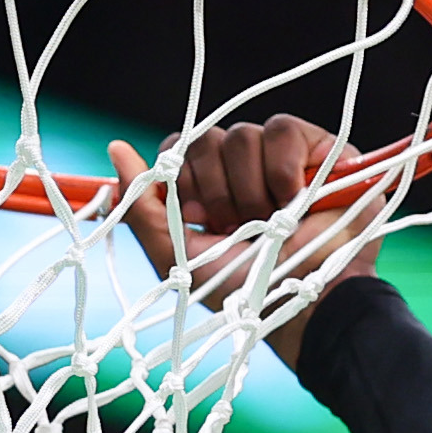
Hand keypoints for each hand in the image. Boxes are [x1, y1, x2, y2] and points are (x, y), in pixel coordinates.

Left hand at [109, 116, 403, 361]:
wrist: (304, 304)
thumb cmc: (243, 291)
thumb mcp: (177, 256)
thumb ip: (142, 207)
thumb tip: (115, 147)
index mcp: (207, 194)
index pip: (178, 151)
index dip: (180, 179)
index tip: (198, 218)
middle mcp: (241, 172)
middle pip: (205, 140)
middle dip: (215, 190)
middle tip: (237, 227)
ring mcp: (278, 159)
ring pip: (242, 135)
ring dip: (250, 189)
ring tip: (273, 223)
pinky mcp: (317, 149)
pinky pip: (282, 128)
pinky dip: (282, 168)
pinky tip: (296, 200)